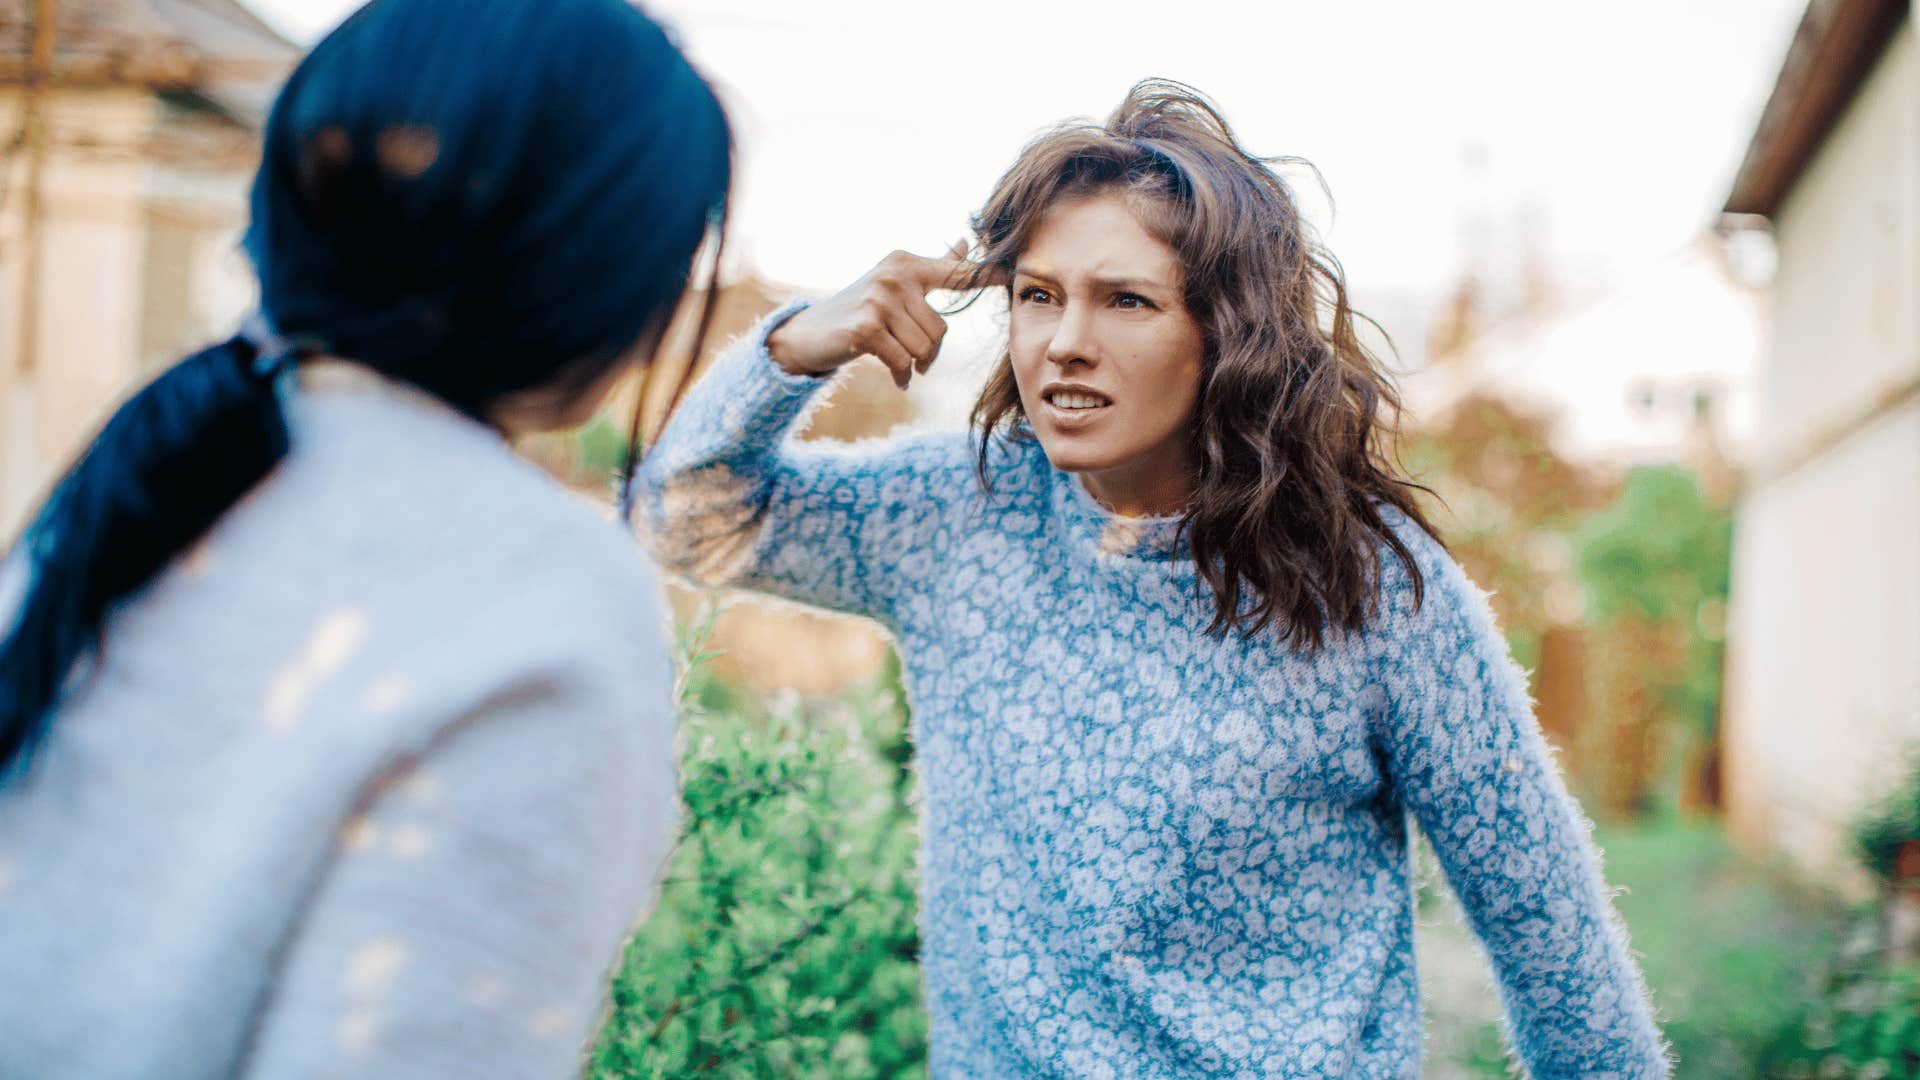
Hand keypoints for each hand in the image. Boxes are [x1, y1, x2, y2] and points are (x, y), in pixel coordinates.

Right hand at [767, 241, 976, 388]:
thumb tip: (965, 242)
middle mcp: (894, 275)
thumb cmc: (859, 310)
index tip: (1014, 272)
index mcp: (906, 264)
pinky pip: (903, 361)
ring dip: (914, 365)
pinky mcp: (866, 327)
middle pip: (940, 330)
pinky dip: (900, 375)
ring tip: (898, 362)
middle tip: (910, 355)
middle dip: (928, 352)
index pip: (955, 272)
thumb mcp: (897, 285)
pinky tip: (894, 377)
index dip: (985, 275)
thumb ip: (935, 268)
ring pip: (924, 348)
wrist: (809, 334)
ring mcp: (878, 300)